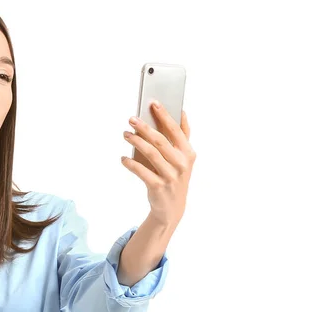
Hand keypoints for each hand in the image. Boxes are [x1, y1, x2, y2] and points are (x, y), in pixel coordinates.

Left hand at [121, 101, 195, 226]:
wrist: (171, 208)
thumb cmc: (174, 177)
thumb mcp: (183, 158)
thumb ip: (183, 137)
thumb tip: (182, 112)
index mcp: (188, 153)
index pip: (176, 130)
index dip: (165, 116)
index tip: (153, 103)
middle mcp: (181, 164)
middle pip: (161, 141)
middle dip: (145, 128)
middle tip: (132, 119)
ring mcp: (170, 176)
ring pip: (151, 154)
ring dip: (136, 142)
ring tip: (125, 135)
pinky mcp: (158, 187)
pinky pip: (141, 171)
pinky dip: (130, 164)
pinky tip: (123, 159)